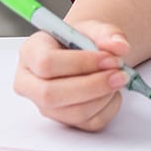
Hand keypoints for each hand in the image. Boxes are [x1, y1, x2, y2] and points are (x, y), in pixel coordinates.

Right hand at [12, 20, 132, 131]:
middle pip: (51, 94)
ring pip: (73, 113)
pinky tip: (112, 91)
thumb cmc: (79, 40)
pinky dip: (109, 107)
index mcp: (30, 53)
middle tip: (120, 74)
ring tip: (118, 78)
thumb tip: (119, 46)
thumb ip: (107, 33)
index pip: (46, 63)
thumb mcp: (92, 27)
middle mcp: (31, 83)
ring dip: (104, 97)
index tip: (108, 58)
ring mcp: (45, 107)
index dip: (80, 63)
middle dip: (92, 86)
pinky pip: (90, 123)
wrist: (83, 55)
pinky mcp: (64, 122)